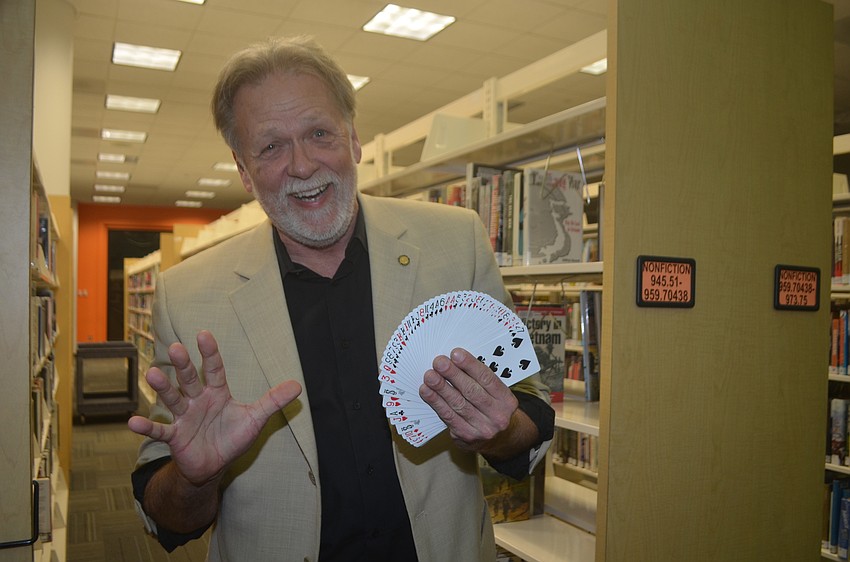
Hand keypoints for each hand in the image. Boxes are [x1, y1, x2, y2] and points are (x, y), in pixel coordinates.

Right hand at [128, 330, 301, 485]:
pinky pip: (159, 431)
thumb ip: (273, 401)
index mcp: (217, 392)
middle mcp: (197, 400)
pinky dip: (147, 428)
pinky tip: (132, 422)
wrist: (214, 465)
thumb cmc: (232, 437)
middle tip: (176, 347)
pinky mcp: (175, 437)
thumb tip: (299, 386)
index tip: (203, 334)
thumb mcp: (255, 418)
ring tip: (152, 374)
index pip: (214, 369)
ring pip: (172, 399)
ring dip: (162, 388)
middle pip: (189, 379)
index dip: (209, 353)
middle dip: (183, 365)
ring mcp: (184, 417)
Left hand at [419, 348, 518, 454]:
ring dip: (441, 388)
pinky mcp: (466, 436)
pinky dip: (436, 402)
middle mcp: (497, 415)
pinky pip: (448, 416)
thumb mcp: (495, 394)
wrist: (500, 439)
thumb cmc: (493, 410)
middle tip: (439, 362)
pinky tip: (427, 392)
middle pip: (472, 391)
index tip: (456, 354)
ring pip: (458, 404)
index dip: (470, 365)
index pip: (487, 379)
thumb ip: (479, 380)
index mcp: (506, 400)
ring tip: (430, 376)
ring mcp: (482, 428)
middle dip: (453, 375)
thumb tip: (455, 361)